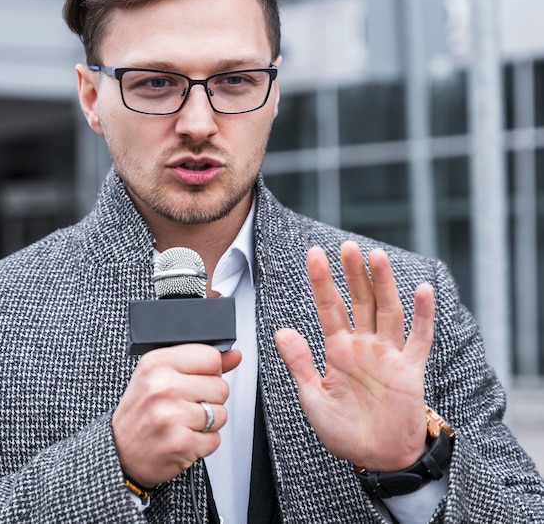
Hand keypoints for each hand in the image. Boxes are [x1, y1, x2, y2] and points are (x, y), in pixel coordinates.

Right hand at [112, 344, 240, 487]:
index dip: (209, 371)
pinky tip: (183, 437)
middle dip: (209, 398)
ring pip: (221, 413)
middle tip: (185, 405)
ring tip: (183, 422)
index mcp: (157, 363)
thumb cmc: (141, 411)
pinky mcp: (181, 443)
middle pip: (221, 386)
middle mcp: (163, 387)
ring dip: (208, 422)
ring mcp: (172, 416)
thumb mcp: (161, 376)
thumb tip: (234, 355)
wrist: (119, 452)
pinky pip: (215, 439)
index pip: (211, 357)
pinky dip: (203, 442)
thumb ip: (200, 362)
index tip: (195, 380)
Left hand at [274, 241, 433, 471]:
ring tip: (376, 256)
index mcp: (338, 350)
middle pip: (360, 301)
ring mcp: (389, 355)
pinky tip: (423, 290)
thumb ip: (300, 364)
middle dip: (353, 274)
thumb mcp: (313, 399)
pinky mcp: (411, 370)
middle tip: (347, 246)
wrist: (378, 460)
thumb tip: (281, 331)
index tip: (314, 255)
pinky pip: (420, 339)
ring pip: (387, 311)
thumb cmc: (344, 431)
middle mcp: (364, 346)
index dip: (322, 282)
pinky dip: (423, 316)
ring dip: (384, 284)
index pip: (329, 308)